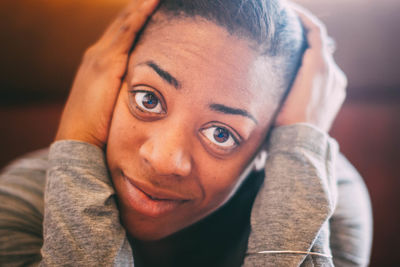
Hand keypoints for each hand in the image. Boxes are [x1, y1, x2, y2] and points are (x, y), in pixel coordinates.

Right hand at [55, 0, 159, 147]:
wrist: (78, 139)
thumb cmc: (98, 126)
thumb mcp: (112, 101)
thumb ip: (124, 89)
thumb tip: (145, 90)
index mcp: (100, 61)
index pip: (121, 32)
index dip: (136, 17)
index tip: (151, 5)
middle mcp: (98, 53)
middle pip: (123, 22)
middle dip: (139, 6)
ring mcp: (101, 56)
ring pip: (125, 22)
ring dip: (141, 5)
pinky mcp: (106, 64)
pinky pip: (126, 33)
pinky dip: (139, 16)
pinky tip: (151, 3)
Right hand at [275, 4, 346, 131]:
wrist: (300, 143)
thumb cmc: (286, 118)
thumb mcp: (281, 89)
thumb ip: (289, 66)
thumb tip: (290, 51)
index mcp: (320, 66)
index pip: (316, 32)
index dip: (303, 18)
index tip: (289, 12)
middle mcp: (333, 72)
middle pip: (319, 45)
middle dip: (304, 39)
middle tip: (285, 36)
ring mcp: (337, 84)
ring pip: (322, 61)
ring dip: (308, 56)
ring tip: (291, 59)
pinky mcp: (336, 94)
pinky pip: (326, 74)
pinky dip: (315, 70)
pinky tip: (302, 78)